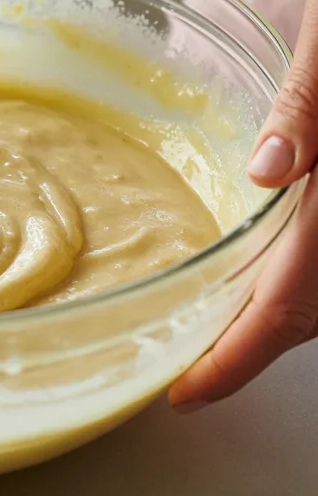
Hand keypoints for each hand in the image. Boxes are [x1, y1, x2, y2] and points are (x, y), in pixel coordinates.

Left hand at [169, 0, 317, 410]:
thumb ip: (313, 101)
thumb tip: (272, 173)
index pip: (302, 293)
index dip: (244, 353)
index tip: (189, 393)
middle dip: (259, 339)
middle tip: (192, 363)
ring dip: (280, 307)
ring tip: (218, 322)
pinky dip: (299, 263)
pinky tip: (263, 256)